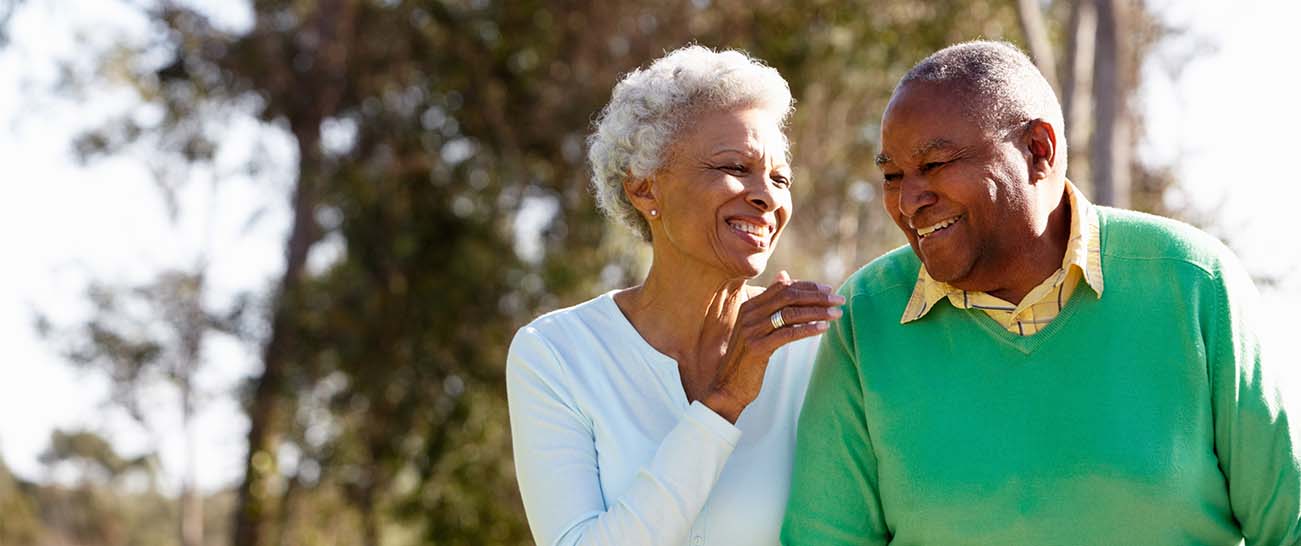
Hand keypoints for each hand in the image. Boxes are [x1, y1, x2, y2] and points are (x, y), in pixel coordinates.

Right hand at [703, 271, 843, 422]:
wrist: (728, 384)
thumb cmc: (748, 356)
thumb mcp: (757, 326)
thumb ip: (770, 303)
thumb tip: (784, 275)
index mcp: (750, 305)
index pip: (782, 286)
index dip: (807, 286)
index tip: (828, 289)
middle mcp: (749, 314)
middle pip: (788, 296)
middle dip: (817, 296)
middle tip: (838, 299)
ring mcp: (752, 330)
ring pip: (791, 313)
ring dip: (818, 312)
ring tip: (837, 313)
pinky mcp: (757, 348)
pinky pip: (788, 333)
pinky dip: (808, 329)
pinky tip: (824, 328)